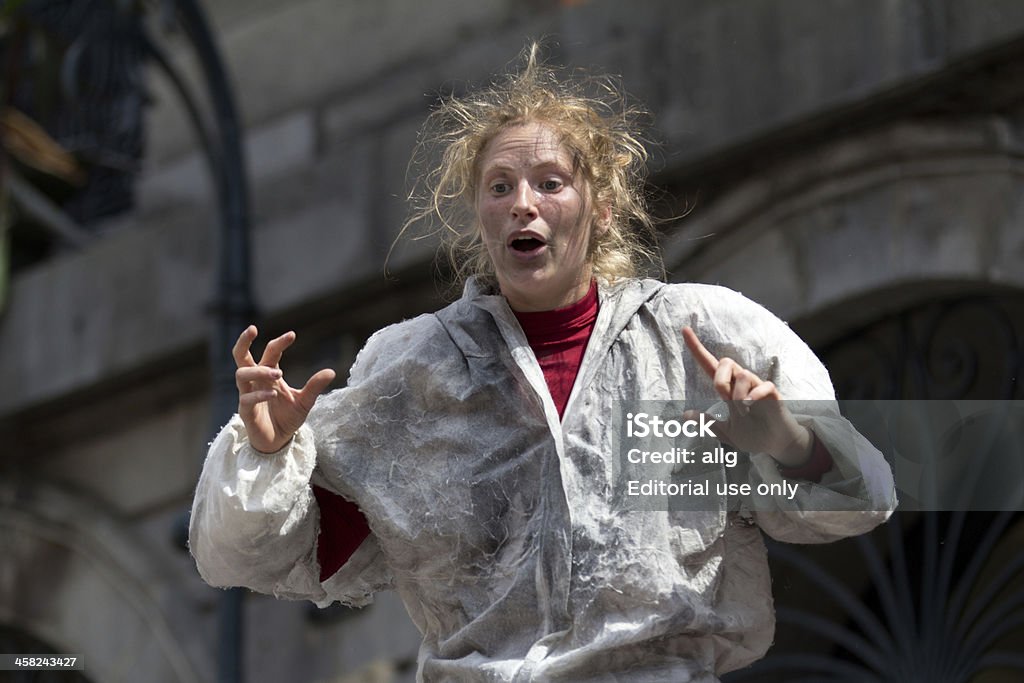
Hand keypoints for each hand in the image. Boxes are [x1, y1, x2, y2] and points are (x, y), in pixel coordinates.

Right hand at [233, 325, 336, 453]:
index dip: (280, 343)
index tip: (292, 335)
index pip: (270, 353)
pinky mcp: (246, 412)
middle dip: (243, 341)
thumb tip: (331, 371)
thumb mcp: (305, 402)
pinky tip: (273, 394)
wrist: (278, 442)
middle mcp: (255, 382)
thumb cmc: (287, 418)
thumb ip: (314, 387)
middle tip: (253, 328)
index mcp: (268, 375)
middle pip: (240, 356)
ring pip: (241, 374)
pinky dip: (259, 394)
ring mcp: (248, 395)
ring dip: (259, 370)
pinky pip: (246, 399)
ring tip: (278, 373)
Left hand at [681, 327, 811, 466]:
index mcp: (728, 390)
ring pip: (743, 374)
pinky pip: (764, 385)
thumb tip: (685, 414)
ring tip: (743, 411)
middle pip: (726, 362)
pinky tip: (751, 405)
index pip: (709, 365)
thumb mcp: (725, 432)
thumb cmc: (753, 435)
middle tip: (725, 398)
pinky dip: (755, 395)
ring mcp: (758, 388)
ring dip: (738, 395)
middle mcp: (742, 384)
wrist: (775, 446)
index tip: (685, 330)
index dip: (697, 349)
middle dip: (720, 379)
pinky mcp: (773, 395)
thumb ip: (707, 423)